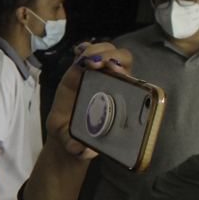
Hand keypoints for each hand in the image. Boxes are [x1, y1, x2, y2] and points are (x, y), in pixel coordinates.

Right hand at [45, 41, 132, 160]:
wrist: (68, 138)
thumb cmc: (83, 141)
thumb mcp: (83, 148)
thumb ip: (83, 149)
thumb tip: (81, 150)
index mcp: (121, 98)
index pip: (131, 75)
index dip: (125, 70)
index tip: (117, 71)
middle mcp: (111, 83)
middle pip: (121, 58)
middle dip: (112, 55)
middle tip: (98, 64)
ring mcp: (95, 75)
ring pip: (105, 51)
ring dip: (97, 50)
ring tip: (85, 60)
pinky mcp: (78, 73)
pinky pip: (84, 54)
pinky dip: (83, 49)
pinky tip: (78, 52)